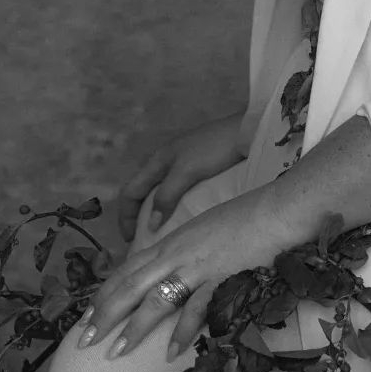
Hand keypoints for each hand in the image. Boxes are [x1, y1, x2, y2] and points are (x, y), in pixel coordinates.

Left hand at [78, 184, 292, 360]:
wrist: (278, 209)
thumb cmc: (247, 216)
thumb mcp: (206, 229)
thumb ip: (186, 248)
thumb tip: (172, 269)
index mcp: (172, 240)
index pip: (128, 269)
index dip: (104, 293)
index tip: (85, 316)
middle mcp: (177, 252)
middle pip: (131, 286)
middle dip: (104, 315)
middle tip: (82, 342)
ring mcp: (198, 265)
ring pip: (155, 299)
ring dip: (133, 328)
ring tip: (114, 353)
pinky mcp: (220, 277)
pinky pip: (196, 308)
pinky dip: (181, 331)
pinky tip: (170, 353)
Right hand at [117, 112, 245, 241]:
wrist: (245, 130)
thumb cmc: (214, 148)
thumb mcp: (187, 172)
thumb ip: (167, 196)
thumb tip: (150, 225)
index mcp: (157, 160)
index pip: (129, 192)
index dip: (125, 217)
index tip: (130, 240)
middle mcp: (164, 160)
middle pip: (140, 191)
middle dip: (137, 215)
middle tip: (143, 239)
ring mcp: (180, 161)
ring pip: (157, 190)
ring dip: (154, 210)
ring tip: (161, 231)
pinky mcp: (196, 165)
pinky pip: (174, 188)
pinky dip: (170, 203)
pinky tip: (180, 214)